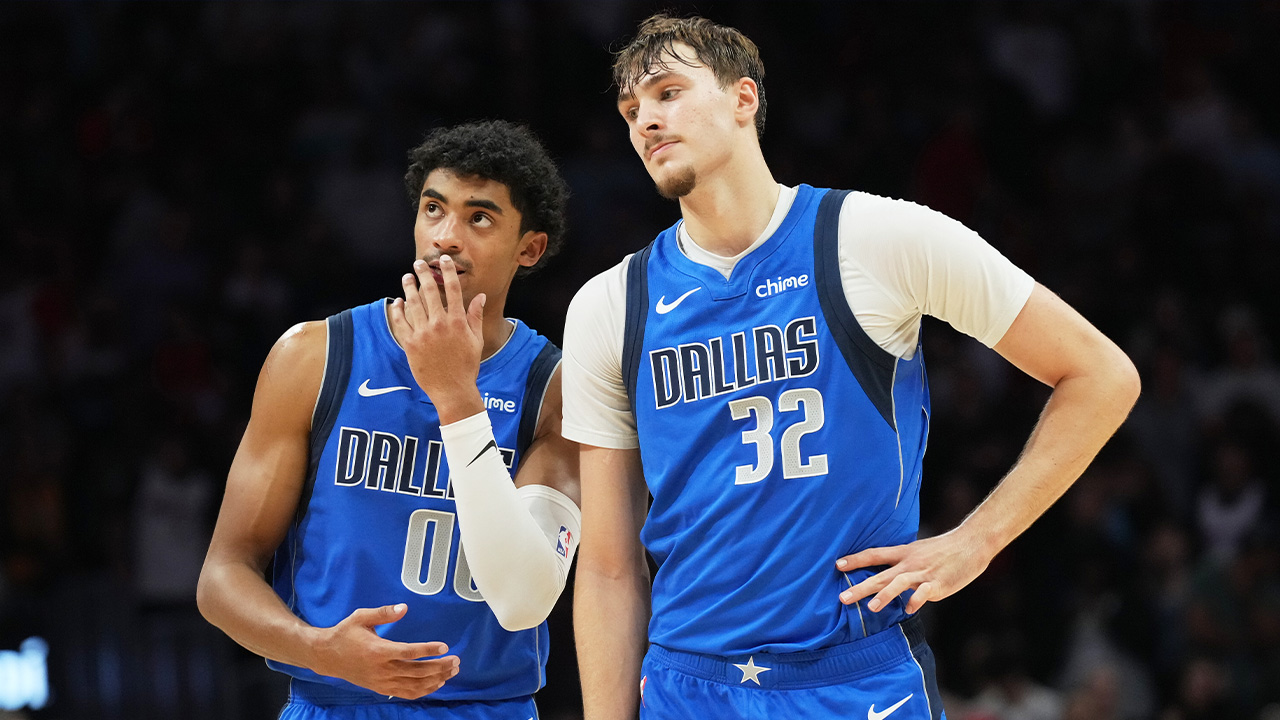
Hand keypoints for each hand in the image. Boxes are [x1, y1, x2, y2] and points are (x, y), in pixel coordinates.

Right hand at [310, 603, 459, 698]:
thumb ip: (384, 613)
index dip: (428, 650)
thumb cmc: (345, 633)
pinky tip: (436, 684)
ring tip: (452, 672)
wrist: (327, 656)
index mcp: (378, 650)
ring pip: (414, 685)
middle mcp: (382, 669)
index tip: (445, 646)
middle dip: (439, 667)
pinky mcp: (381, 688)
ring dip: (435, 679)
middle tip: (456, 660)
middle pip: (416, 672)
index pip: (408, 652)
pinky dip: (423, 691)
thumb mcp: (361, 617)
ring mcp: (382, 681)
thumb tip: (404, 607)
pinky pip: (406, 693)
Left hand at [388, 255, 485, 421]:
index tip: (444, 261)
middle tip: (419, 263)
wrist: (452, 390)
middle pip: (430, 292)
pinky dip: (398, 310)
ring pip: (413, 304)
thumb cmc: (466, 366)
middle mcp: (439, 324)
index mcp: (457, 322)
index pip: (453, 290)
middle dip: (424, 274)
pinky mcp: (410, 344)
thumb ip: (475, 316)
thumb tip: (479, 297)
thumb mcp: (476, 340)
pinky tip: (398, 301)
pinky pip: (401, 322)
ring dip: (409, 287)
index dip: (448, 272)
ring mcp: (423, 334)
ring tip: (407, 277)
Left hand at [835, 528, 993, 614]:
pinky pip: (925, 592)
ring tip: (871, 608)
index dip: (856, 560)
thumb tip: (885, 576)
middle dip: (860, 587)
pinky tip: (908, 610)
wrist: (971, 543)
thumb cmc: (943, 550)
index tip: (837, 565)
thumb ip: (901, 563)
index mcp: (903, 553)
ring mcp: (923, 574)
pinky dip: (916, 600)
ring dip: (885, 595)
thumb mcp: (918, 551)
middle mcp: (910, 563)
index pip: (874, 555)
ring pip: (899, 583)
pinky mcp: (938, 583)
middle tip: (842, 598)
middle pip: (880, 575)